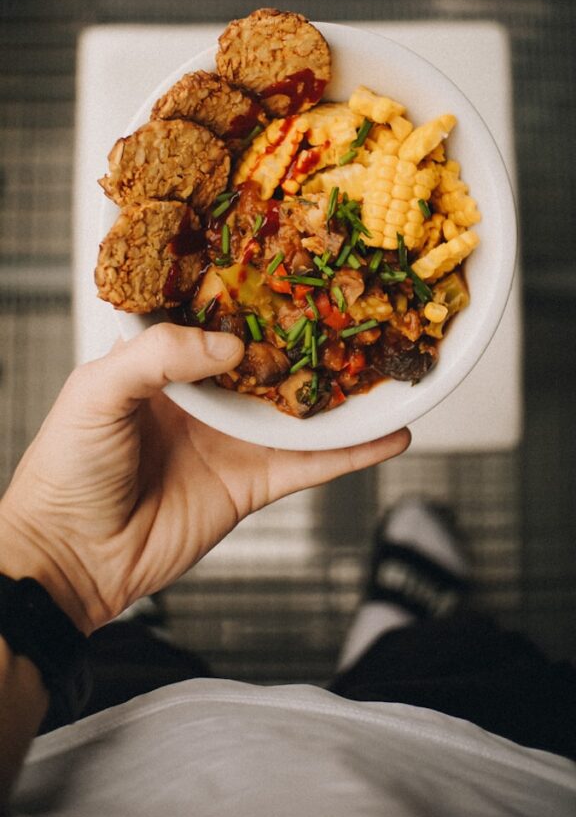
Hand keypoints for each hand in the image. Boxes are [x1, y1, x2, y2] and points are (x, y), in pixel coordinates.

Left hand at [0, 324, 409, 633]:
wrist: (72, 558)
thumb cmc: (67, 467)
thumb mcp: (96, 391)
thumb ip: (158, 356)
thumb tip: (233, 344)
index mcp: (163, 361)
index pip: (215, 314)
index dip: (250, 289)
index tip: (294, 258)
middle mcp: (205, 394)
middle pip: (270, 357)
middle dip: (310, 333)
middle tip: (358, 301)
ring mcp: (233, 438)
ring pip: (299, 408)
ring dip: (342, 390)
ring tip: (390, 363)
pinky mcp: (253, 483)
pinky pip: (311, 463)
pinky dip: (353, 452)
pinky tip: (391, 435)